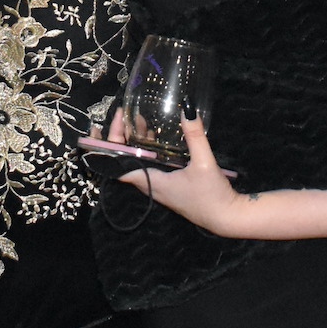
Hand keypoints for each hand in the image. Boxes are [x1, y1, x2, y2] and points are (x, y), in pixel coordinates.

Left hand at [112, 110, 248, 237]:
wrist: (227, 218)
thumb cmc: (212, 196)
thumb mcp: (204, 162)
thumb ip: (195, 136)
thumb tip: (188, 108)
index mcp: (151, 182)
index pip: (117, 166)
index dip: (104, 148)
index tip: (99, 129)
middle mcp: (151, 186)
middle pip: (125, 159)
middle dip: (122, 136)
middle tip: (125, 114)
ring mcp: (160, 187)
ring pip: (139, 161)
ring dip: (136, 141)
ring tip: (139, 120)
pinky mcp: (170, 186)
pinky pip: (151, 165)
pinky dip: (149, 149)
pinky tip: (158, 137)